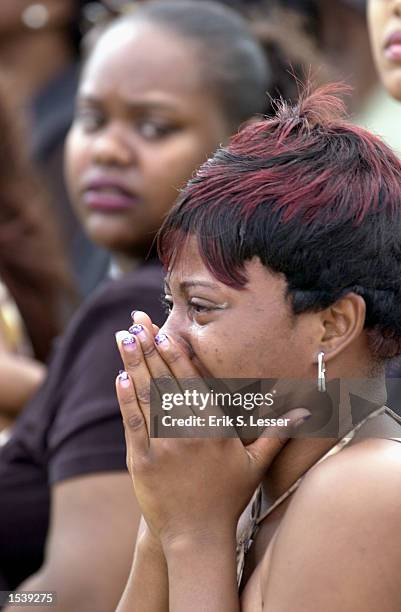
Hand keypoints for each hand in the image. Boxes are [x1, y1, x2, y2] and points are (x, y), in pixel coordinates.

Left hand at [115, 314, 308, 548]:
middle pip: (166, 381)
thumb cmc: (229, 498)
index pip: (193, 383)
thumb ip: (277, 432)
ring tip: (123, 339)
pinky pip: (133, 424)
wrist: (197, 537)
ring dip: (133, 364)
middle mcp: (188, 432)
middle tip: (136, 323)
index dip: (177, 355)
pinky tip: (121, 378)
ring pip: (147, 397)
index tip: (165, 332)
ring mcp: (163, 445)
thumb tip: (306, 412)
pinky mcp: (142, 461)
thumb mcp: (256, 464)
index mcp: (214, 428)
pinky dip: (126, 400)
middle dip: (149, 348)